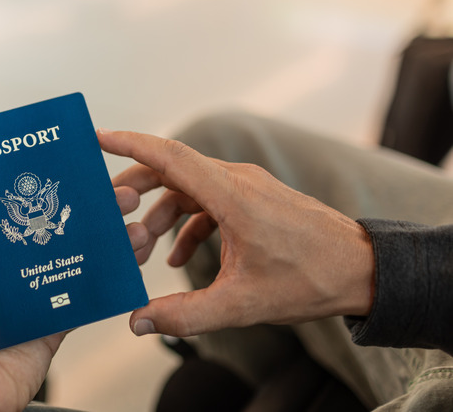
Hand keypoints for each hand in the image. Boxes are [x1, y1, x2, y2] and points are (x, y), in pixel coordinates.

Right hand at [98, 129, 374, 337]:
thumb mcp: (242, 303)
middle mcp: (236, 181)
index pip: (169, 156)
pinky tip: (178, 259)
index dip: (129, 144)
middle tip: (109, 217)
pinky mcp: (254, 201)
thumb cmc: (309, 278)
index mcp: (230, 194)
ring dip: (160, 215)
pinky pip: (208, 203)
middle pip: (171, 171)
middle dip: (134, 192)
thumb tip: (139, 322)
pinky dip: (187, 225)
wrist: (362, 269)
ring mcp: (246, 188)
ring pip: (188, 188)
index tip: (97, 136)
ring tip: (142, 251)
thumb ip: (186, 315)